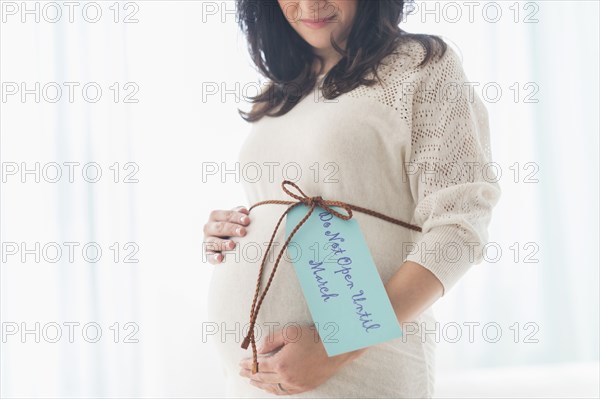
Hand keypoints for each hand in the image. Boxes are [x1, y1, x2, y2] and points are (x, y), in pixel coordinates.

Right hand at [202, 205, 250, 263]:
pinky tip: (220, 259)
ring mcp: (207, 240)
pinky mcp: (207, 253)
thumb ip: (238, 213)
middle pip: (219, 227)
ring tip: (232, 245)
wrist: (226, 240)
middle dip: (231, 229)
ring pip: (212, 242)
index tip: (247, 220)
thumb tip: (244, 211)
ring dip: (222, 243)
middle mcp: (208, 227)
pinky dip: (214, 258)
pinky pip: (209, 256)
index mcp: (215, 216)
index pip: (226, 215)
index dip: (236, 217)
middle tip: (243, 232)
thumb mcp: (235, 218)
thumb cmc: (233, 226)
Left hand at [238, 325, 365, 394]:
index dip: (248, 365)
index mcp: (280, 363)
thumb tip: (259, 349)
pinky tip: (269, 387)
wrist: (335, 350)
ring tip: (252, 381)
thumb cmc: (313, 338)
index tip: (241, 364)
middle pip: (263, 378)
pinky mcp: (303, 387)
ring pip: (272, 387)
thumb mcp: (290, 332)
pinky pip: (283, 392)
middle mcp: (286, 377)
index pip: (258, 366)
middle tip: (241, 373)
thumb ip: (271, 339)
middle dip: (250, 374)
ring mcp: (295, 384)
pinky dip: (273, 390)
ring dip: (260, 384)